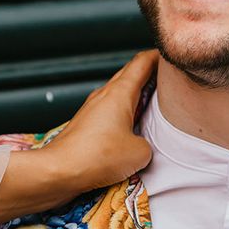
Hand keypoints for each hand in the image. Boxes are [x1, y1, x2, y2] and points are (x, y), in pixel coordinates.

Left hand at [0, 51, 157, 222]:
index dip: (158, 57)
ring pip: (119, 95)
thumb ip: (149, 143)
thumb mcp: (140, 153)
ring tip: (153, 105)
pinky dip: (124, 114)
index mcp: (120, 93)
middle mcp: (104, 96)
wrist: (57, 171)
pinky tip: (131, 128)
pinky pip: (110, 113)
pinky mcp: (85, 127)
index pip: (142, 63)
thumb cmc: (95, 157)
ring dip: (135, 96)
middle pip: (130, 75)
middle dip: (149, 74)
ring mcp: (92, 110)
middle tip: (168, 81)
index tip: (171, 57)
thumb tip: (142, 146)